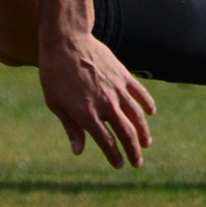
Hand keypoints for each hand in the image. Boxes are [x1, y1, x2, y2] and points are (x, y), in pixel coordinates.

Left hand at [39, 30, 157, 168]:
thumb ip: (70, 127)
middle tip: (137, 163)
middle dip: (133, 151)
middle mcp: (106, 105)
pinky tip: (151, 113)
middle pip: (126, 134)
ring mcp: (117, 90)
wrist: (66, 41)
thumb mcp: (55, 103)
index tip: (119, 165)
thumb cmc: (54, 73)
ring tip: (146, 143)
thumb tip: (78, 151)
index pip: (106, 142)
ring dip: (144, 132)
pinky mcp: (123, 75)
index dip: (114, 156)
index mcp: (87, 114)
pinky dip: (147, 104)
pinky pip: (140, 93)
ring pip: (137, 116)